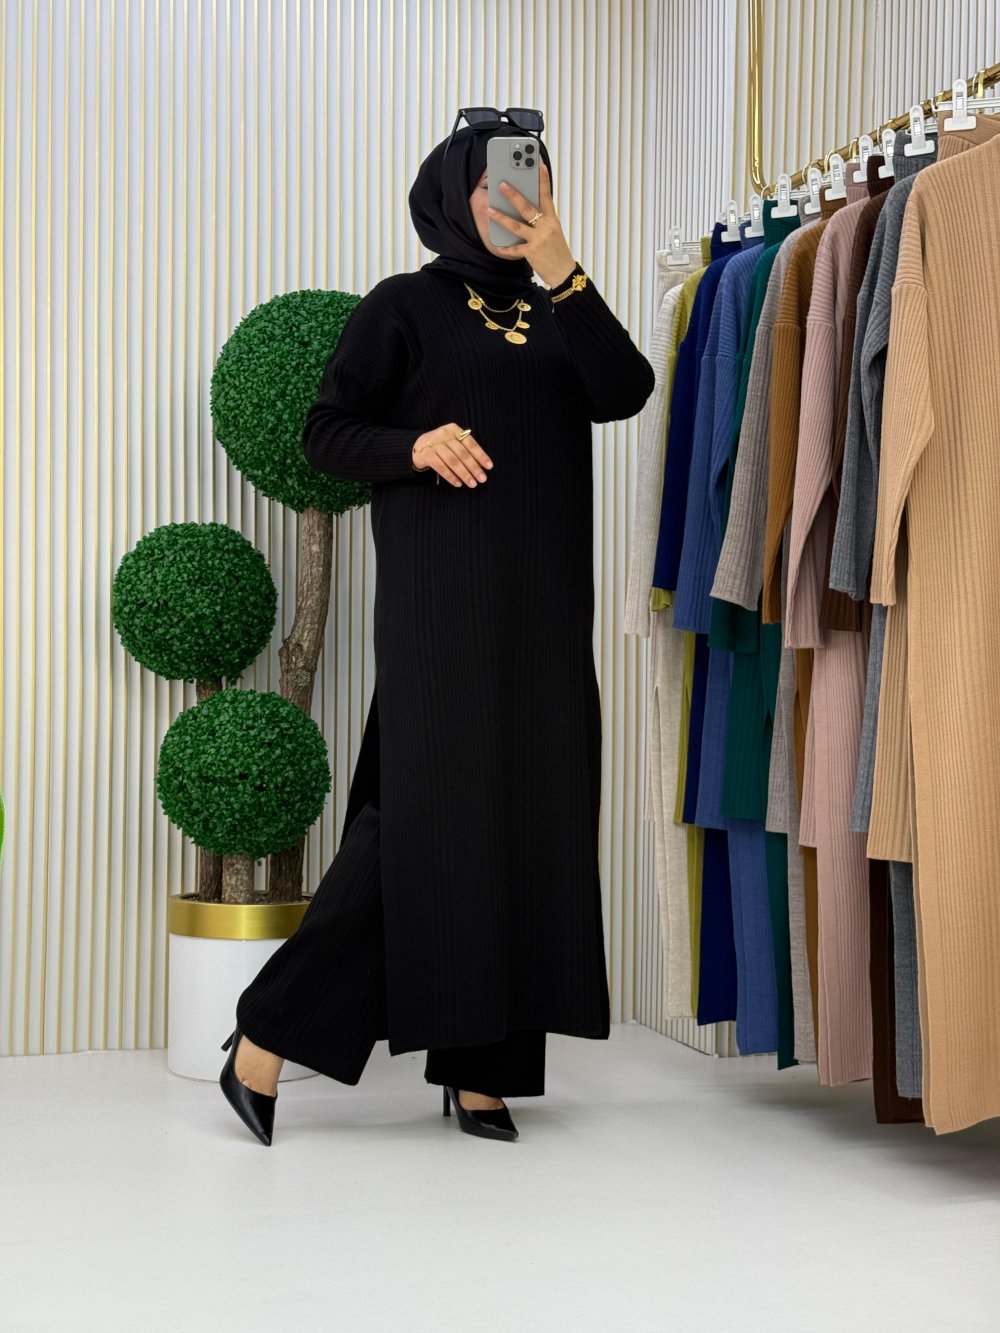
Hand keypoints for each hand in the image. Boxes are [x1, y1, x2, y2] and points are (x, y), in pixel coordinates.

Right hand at [412, 422, 492, 487]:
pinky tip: (458, 483)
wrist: (417, 446)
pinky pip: (441, 467)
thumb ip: (465, 450)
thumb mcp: (453, 442)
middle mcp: (444, 434)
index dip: (480, 455)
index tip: (489, 466)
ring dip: (464, 474)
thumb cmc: (442, 446)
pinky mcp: (426, 454)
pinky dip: (450, 476)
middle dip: (474, 467)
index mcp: (454, 430)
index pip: (470, 443)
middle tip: (482, 479)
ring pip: (452, 461)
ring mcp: (434, 444)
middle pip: (462, 453)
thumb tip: (482, 465)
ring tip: (472, 484)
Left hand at [487, 162, 576, 288]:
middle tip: (502, 184)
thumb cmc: (557, 250)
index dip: (543, 180)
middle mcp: (545, 227)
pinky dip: (505, 249)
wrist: (564, 272)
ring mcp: (538, 240)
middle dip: (513, 195)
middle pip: (527, 208)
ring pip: (516, 226)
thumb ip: (543, 219)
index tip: (539, 165)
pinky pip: (515, 250)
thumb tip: (528, 209)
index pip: (547, 196)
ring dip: (501, 217)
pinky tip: (497, 246)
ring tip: (490, 210)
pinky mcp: (532, 253)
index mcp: (552, 219)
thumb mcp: (554, 231)